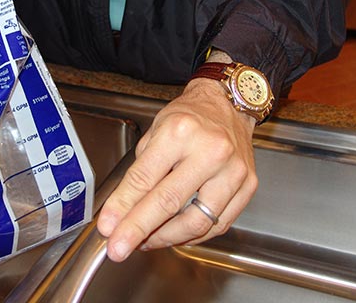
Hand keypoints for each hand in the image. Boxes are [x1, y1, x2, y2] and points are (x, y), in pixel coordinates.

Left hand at [96, 76, 257, 261]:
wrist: (228, 106)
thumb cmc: (189, 117)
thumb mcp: (155, 131)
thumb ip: (141, 171)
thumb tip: (120, 211)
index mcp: (181, 132)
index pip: (145, 177)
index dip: (123, 206)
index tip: (108, 226)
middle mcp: (211, 150)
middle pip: (169, 202)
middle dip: (138, 229)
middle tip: (119, 247)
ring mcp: (233, 170)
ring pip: (196, 221)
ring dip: (166, 238)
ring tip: (145, 241)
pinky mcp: (248, 186)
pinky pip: (218, 224)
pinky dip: (192, 235)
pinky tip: (174, 234)